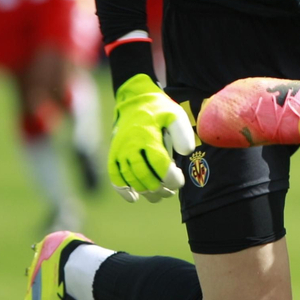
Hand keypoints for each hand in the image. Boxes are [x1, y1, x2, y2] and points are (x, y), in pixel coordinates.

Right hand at [108, 74, 196, 202]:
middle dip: (160, 188)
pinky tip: (134, 198)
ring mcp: (119, 152)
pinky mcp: (113, 156)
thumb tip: (186, 152)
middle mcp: (130, 145)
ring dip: (146, 191)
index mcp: (147, 136)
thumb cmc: (159, 111)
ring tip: (160, 194)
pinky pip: (115, 177)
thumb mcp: (175, 115)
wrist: (134, 101)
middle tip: (171, 191)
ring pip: (131, 179)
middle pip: (144, 176)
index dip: (171, 178)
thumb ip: (182, 133)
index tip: (179, 181)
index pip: (159, 164)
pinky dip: (123, 190)